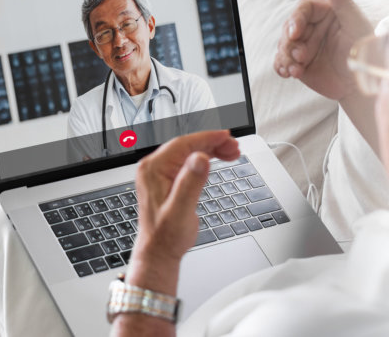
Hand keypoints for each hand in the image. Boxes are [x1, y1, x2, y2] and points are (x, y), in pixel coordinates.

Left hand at [127, 130, 241, 294]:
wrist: (159, 252)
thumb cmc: (166, 236)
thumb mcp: (181, 210)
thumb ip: (190, 183)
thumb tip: (200, 159)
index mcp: (153, 170)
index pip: (183, 144)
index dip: (207, 138)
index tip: (226, 136)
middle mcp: (154, 168)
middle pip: (187, 146)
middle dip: (213, 143)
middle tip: (235, 147)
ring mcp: (160, 173)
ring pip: (189, 152)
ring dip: (211, 150)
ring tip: (232, 153)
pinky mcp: (167, 180)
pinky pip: (188, 162)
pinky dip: (205, 159)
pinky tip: (218, 160)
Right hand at [274, 0, 373, 101]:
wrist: (362, 84)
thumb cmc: (364, 51)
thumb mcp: (355, 24)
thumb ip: (342, 1)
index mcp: (326, 14)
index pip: (303, 9)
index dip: (296, 19)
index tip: (295, 33)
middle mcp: (313, 29)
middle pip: (288, 27)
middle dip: (289, 42)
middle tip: (300, 56)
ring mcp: (305, 47)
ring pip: (283, 45)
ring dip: (285, 56)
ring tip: (296, 69)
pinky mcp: (300, 64)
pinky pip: (282, 62)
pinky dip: (281, 66)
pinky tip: (287, 73)